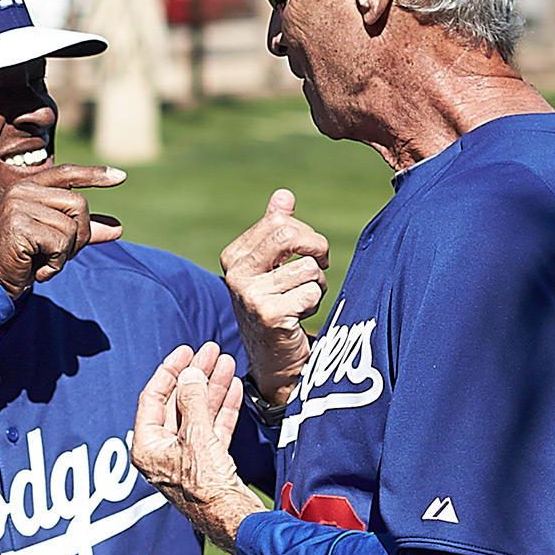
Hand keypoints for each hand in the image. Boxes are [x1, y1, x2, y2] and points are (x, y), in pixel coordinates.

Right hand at [0, 165, 124, 296]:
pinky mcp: (19, 226)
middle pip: (78, 204)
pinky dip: (55, 265)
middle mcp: (20, 191)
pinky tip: (36, 270)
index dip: (94, 175)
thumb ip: (82, 231)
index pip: (66, 173)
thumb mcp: (55, 240)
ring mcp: (17, 206)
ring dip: (64, 254)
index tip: (121, 176)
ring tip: (42, 262)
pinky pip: (59, 244)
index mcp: (27, 188)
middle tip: (58, 255)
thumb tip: (118, 228)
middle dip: (79, 235)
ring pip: (71, 227)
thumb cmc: (21, 260)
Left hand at [131, 342, 264, 553]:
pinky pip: (212, 428)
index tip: (186, 351)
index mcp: (147, 447)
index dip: (169, 371)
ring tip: (226, 362)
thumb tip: (189, 374)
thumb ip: (192, 400)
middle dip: (195, 376)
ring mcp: (185, 458)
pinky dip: (222, 408)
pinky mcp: (207, 464)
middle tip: (210, 352)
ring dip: (212, 387)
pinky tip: (233, 387)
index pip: (152, 398)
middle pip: (177, 403)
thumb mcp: (196, 436)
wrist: (232, 519)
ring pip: (197, 413)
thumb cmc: (206, 487)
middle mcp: (162, 452)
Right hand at [221, 189, 328, 402]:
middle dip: (317, 250)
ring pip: (309, 268)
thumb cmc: (277, 307)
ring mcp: (250, 295)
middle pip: (291, 235)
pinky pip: (312, 292)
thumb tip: (283, 195)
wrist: (274, 359)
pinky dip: (314, 304)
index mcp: (234, 256)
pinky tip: (299, 317)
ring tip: (301, 301)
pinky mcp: (269, 314)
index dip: (306, 235)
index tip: (309, 254)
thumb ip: (276, 230)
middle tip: (319, 267)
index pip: (280, 222)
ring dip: (317, 285)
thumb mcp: (273, 267)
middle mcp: (236, 274)